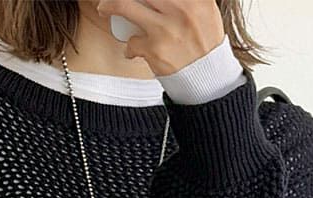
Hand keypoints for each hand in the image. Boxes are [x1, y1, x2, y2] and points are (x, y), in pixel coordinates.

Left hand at [94, 0, 225, 76]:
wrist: (208, 77)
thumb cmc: (202, 40)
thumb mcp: (203, 9)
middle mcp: (180, 8)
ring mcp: (165, 28)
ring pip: (123, 5)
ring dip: (108, 5)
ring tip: (104, 9)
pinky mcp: (155, 50)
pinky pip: (131, 42)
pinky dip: (130, 46)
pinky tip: (135, 49)